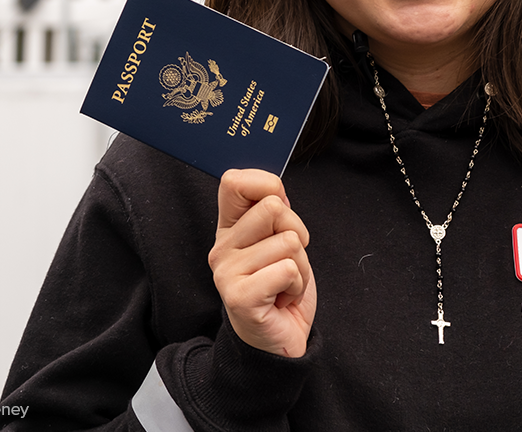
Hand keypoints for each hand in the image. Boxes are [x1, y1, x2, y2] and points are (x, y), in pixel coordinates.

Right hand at [208, 169, 316, 357]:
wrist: (278, 340)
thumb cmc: (281, 288)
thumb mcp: (279, 241)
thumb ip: (275, 213)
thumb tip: (277, 191)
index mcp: (229, 229)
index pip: (234, 181)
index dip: (267, 184)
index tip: (279, 210)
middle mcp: (221, 248)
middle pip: (273, 207)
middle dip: (296, 233)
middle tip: (286, 261)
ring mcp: (227, 273)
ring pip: (288, 240)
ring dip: (299, 265)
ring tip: (283, 283)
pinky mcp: (240, 297)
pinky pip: (288, 269)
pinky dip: (297, 284)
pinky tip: (282, 298)